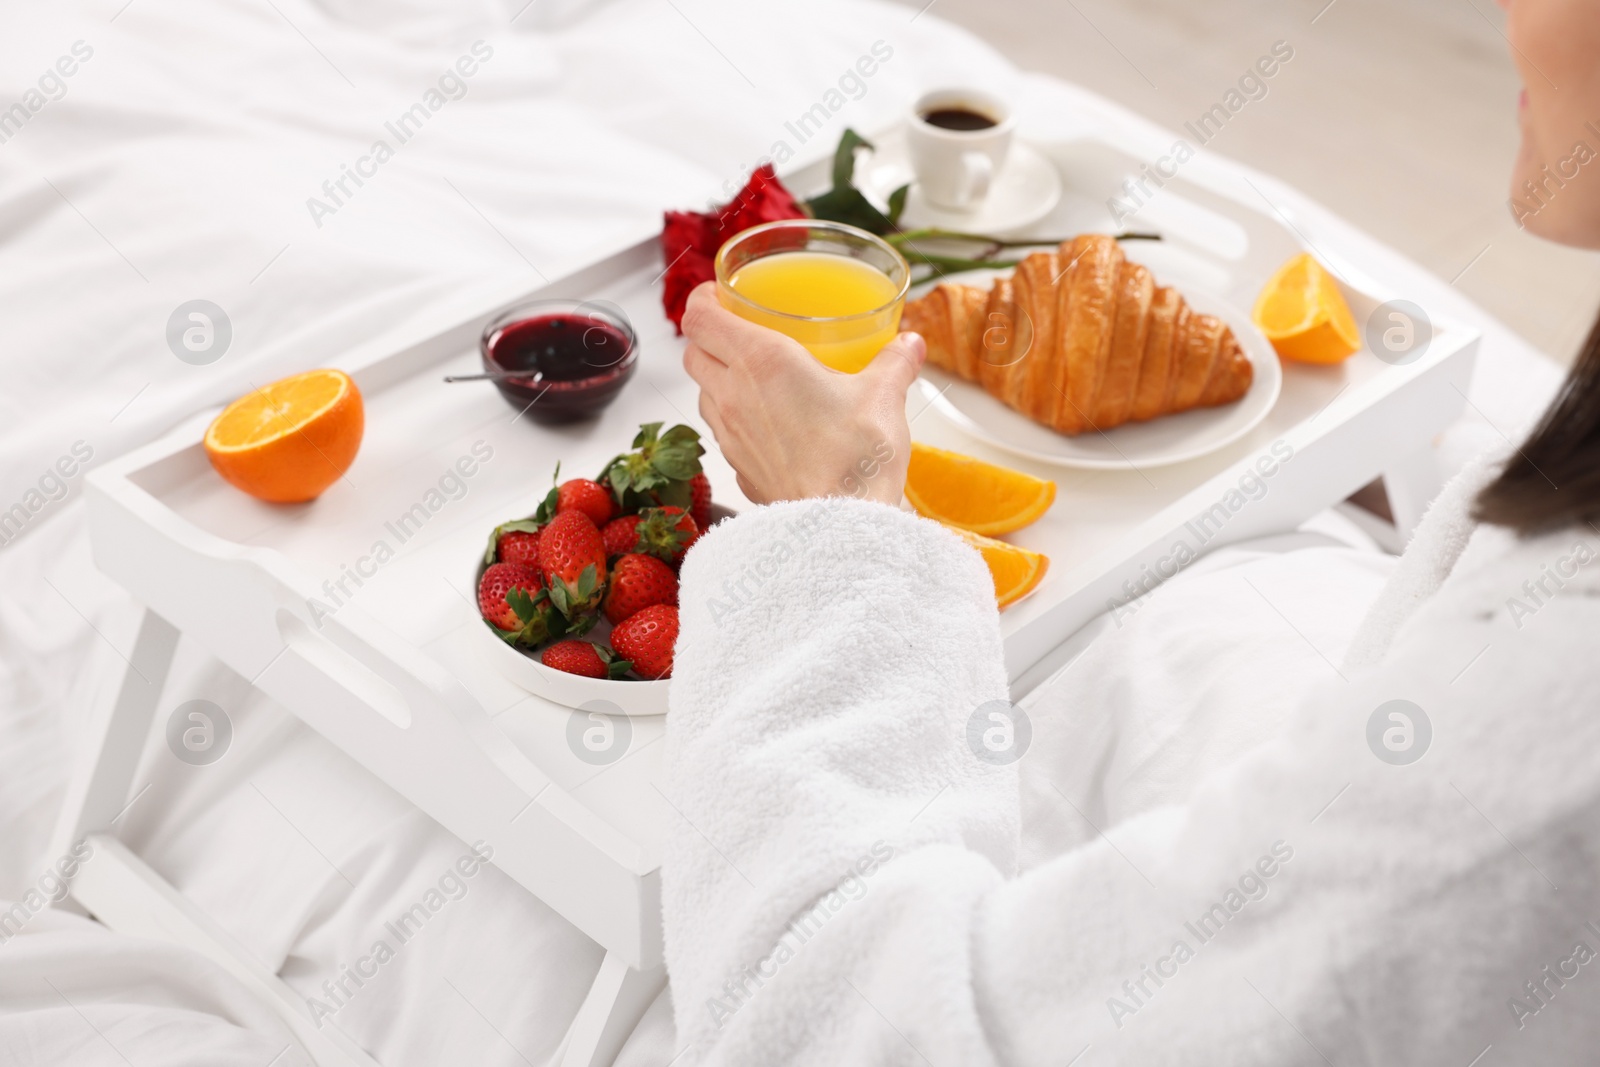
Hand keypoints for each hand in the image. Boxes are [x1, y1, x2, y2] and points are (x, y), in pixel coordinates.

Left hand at [680, 281, 926, 506]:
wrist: (840, 526)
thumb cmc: (854, 460)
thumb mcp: (884, 396)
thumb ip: (895, 362)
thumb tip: (910, 345)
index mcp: (761, 360)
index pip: (700, 316)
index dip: (702, 298)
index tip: (719, 293)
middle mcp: (734, 394)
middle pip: (693, 352)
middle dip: (708, 336)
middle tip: (737, 330)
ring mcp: (731, 434)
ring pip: (702, 393)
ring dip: (717, 378)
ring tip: (752, 378)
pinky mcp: (738, 467)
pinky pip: (722, 432)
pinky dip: (733, 418)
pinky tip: (767, 424)